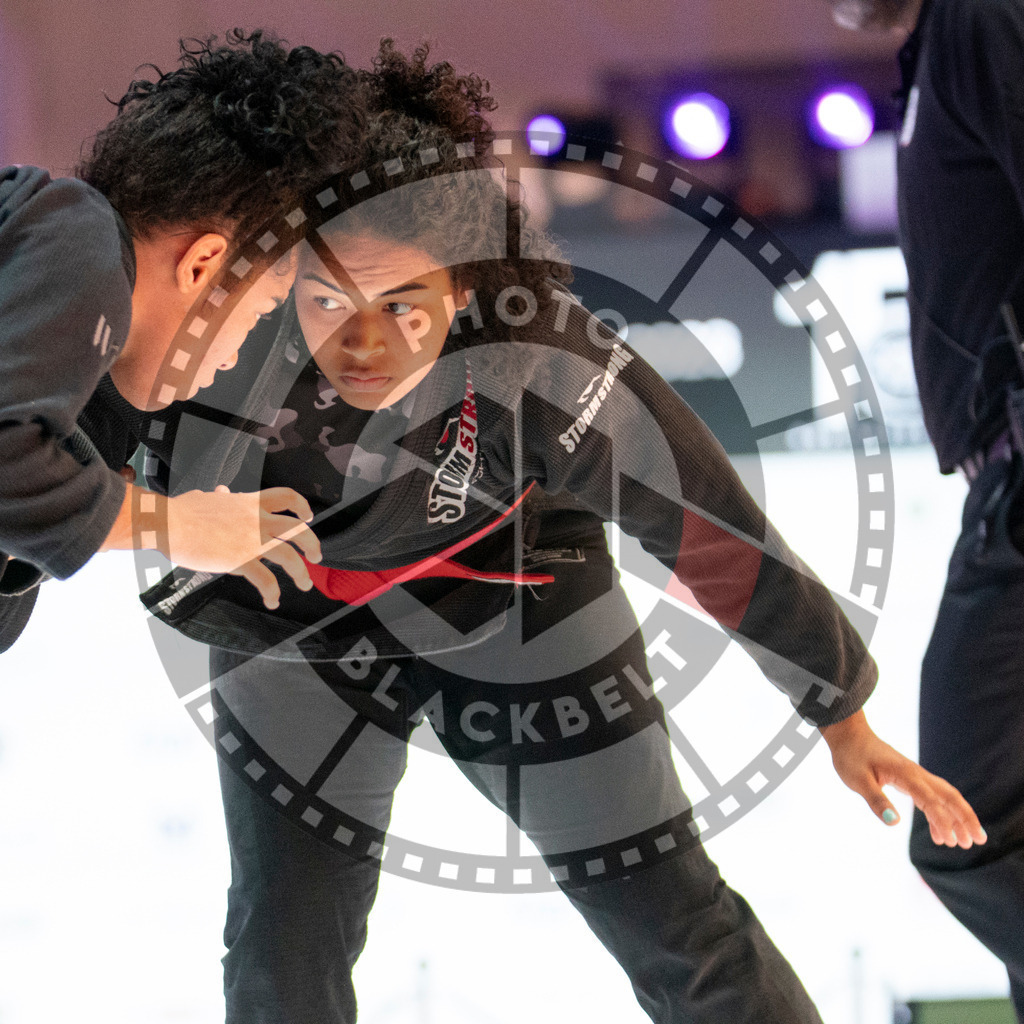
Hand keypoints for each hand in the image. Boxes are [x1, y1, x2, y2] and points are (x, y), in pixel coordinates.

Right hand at [165, 485, 322, 609]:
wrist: (170, 523)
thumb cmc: (183, 511)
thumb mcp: (207, 498)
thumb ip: (221, 498)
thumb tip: (224, 492)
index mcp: (251, 504)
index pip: (287, 497)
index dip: (302, 506)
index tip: (308, 516)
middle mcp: (257, 521)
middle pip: (299, 530)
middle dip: (313, 544)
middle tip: (316, 556)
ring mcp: (251, 541)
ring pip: (290, 557)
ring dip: (301, 573)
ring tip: (305, 584)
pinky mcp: (240, 561)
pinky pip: (265, 580)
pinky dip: (273, 592)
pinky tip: (273, 600)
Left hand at [820, 710, 987, 847]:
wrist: (849, 734)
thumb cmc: (851, 756)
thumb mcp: (858, 780)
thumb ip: (876, 800)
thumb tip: (894, 823)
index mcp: (905, 774)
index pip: (930, 801)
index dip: (942, 821)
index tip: (949, 841)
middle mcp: (916, 774)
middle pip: (949, 796)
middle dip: (966, 818)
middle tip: (979, 840)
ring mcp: (915, 775)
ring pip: (944, 796)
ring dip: (957, 817)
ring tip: (965, 843)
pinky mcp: (909, 778)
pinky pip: (932, 797)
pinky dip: (940, 814)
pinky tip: (938, 834)